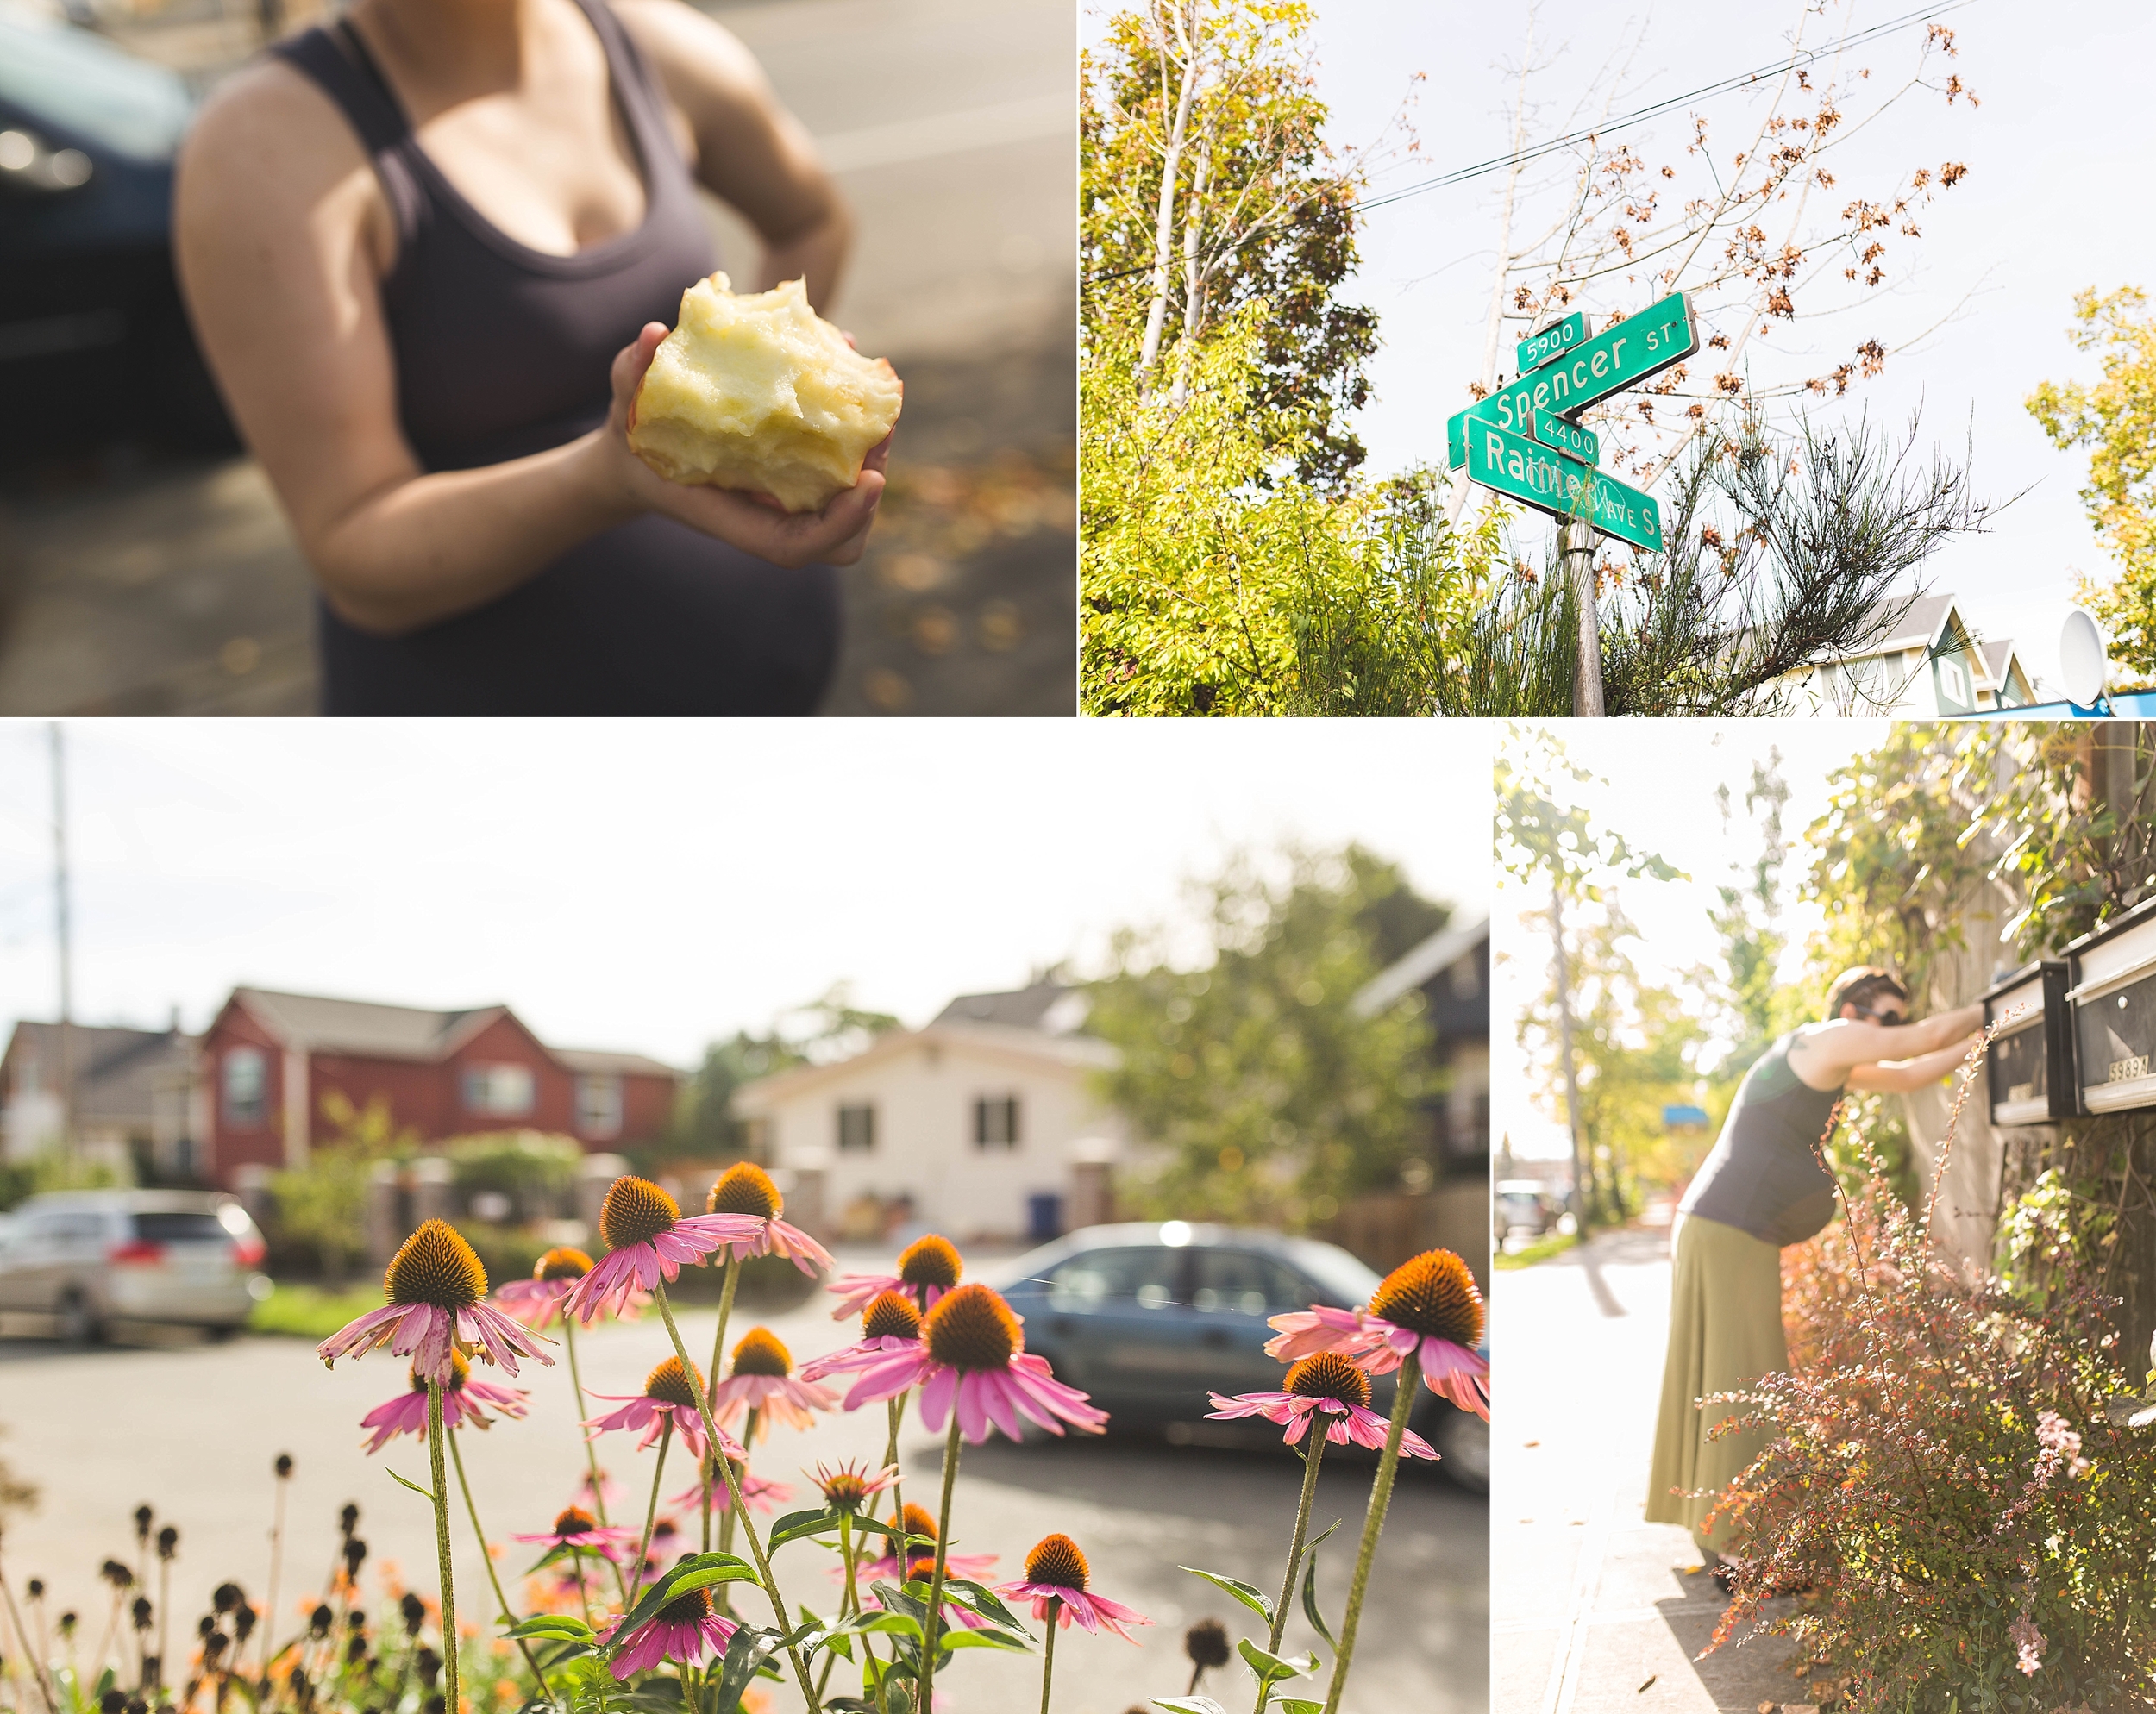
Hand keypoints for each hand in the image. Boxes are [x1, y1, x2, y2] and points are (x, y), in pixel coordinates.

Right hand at [584, 322, 890, 568]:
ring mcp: (785, 501)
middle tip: (882, 429)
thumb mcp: (623, 407)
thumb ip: (631, 375)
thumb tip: (653, 335)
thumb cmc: (632, 440)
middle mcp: (767, 516)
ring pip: (849, 503)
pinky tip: (852, 381)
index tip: (871, 478)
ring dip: (872, 456)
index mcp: (733, 518)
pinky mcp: (795, 477)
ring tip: (879, 403)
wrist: (638, 462)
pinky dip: (855, 434)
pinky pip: (841, 470)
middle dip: (870, 489)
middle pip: (842, 532)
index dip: (841, 521)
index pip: (797, 544)